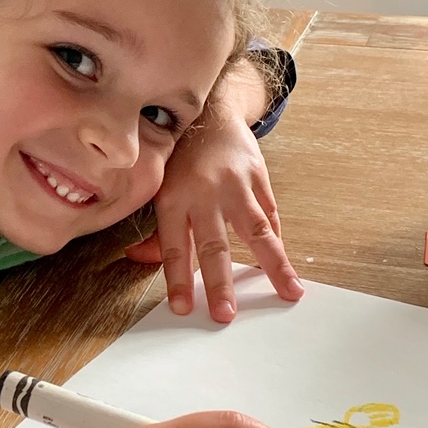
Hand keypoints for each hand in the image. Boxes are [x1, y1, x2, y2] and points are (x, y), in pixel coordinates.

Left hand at [126, 87, 302, 322]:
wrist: (210, 113)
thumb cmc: (179, 158)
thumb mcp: (158, 188)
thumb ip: (155, 230)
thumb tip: (138, 259)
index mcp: (172, 198)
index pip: (172, 247)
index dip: (177, 279)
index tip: (184, 309)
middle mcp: (203, 193)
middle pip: (212, 244)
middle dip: (220, 283)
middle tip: (226, 314)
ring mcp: (235, 185)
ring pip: (256, 230)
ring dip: (274, 265)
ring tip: (289, 292)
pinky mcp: (259, 177)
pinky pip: (270, 214)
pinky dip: (277, 242)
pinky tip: (285, 267)